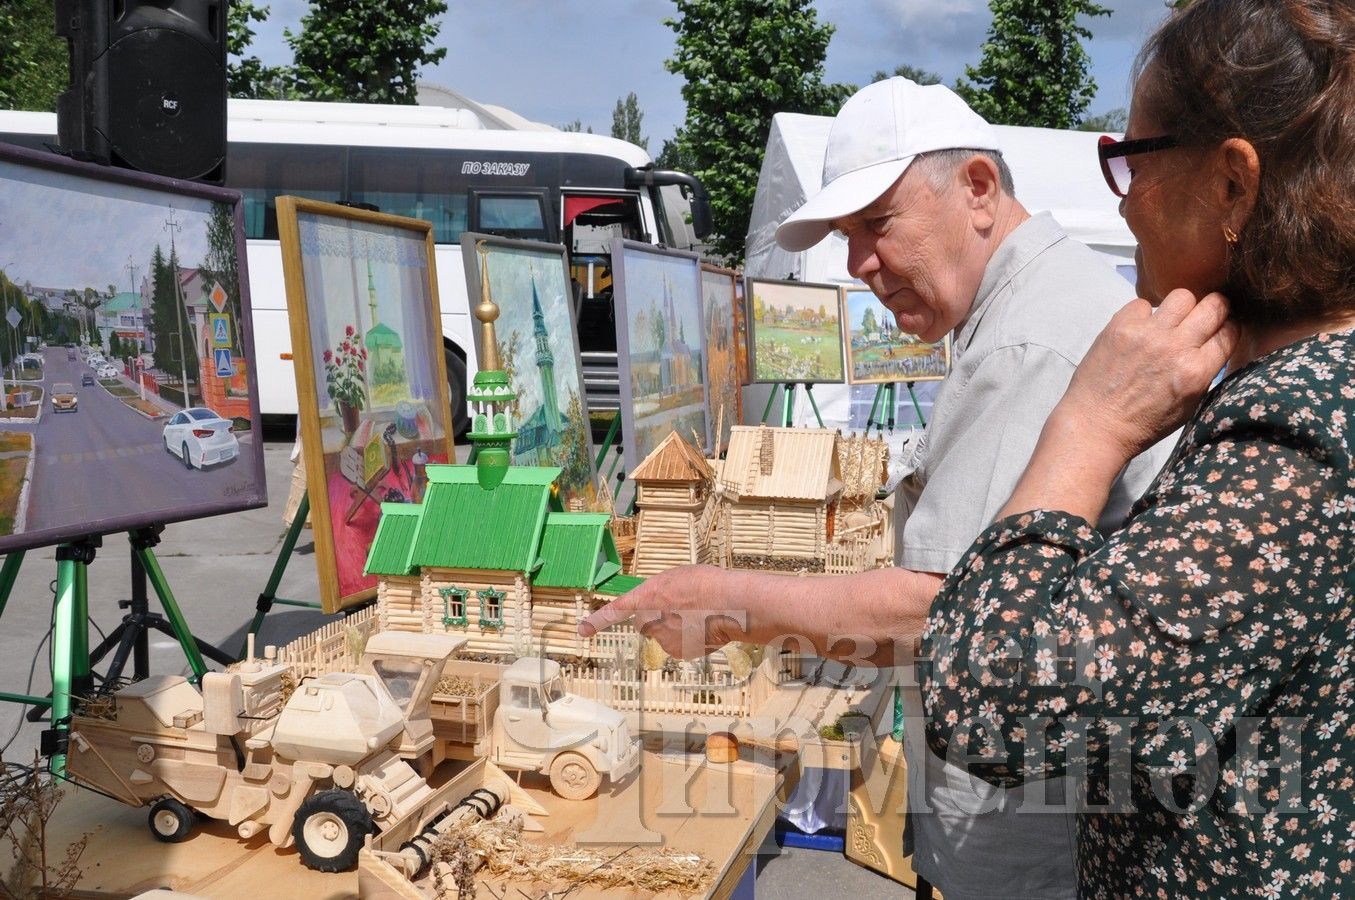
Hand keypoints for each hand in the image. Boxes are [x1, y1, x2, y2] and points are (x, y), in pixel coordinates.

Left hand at [578, 564, 752, 658]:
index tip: (582, 631)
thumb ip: (661, 592)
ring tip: (699, 615)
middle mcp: (649, 621)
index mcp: (646, 597)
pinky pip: (680, 646)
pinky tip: (704, 628)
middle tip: (681, 607)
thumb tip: (661, 607)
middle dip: (656, 618)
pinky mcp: (678, 652)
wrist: (728, 605)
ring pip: (665, 635)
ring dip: (676, 628)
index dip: (597, 621)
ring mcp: (662, 640)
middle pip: (646, 623)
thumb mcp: (676, 578)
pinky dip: (690, 640)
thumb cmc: (706, 584)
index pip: (615, 611)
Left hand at [1058, 289, 1236, 462]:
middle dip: (1214, 310)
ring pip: (1182, 296)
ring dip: (1181, 308)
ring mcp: (1148, 333)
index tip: (1221, 329)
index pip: (1230, 331)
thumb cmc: (1144, 423)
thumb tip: (1215, 342)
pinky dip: (1143, 315)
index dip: (1229, 328)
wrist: (1096, 424)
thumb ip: (1205, 371)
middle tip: (1201, 319)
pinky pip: (1143, 303)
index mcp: (1197, 371)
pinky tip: (1138, 331)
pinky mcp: (1120, 325)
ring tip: (1170, 322)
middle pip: (1214, 305)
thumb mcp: (1189, 405)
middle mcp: (1176, 347)